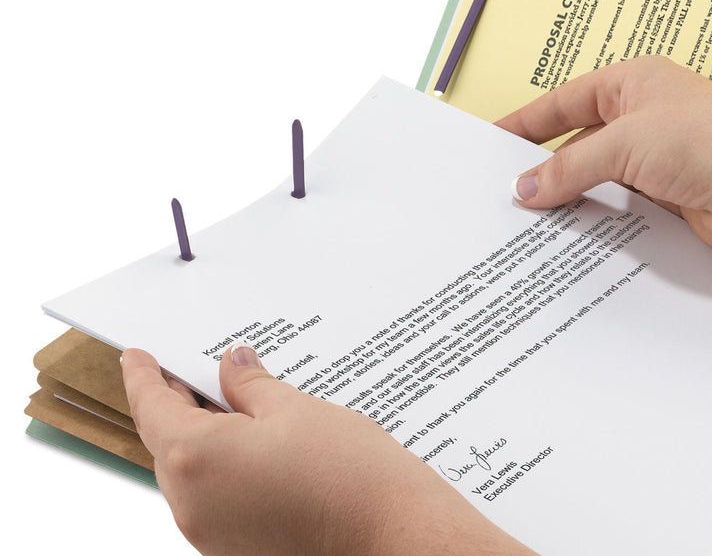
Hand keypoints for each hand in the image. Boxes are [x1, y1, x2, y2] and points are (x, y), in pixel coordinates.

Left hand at [121, 344, 537, 555]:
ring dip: (203, 434)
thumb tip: (233, 365)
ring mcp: (212, 535)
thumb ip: (251, 387)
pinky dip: (222, 463)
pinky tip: (254, 440)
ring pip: (191, 470)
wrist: (394, 538)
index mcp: (195, 459)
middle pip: (168, 441)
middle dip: (177, 402)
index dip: (142, 376)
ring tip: (233, 398)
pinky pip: (214, 495)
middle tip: (193, 368)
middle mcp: (192, 504)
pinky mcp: (237, 548)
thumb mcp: (295, 410)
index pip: (151, 407)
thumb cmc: (348, 475)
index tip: (136, 357)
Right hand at [497, 56, 711, 269]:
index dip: (526, 121)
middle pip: (576, 141)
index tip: (494, 139)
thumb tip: (527, 188)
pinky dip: (593, 214)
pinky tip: (571, 227)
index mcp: (633, 83)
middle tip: (508, 188)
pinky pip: (615, 203)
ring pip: (595, 175)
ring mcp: (656, 156)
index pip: (563, 101)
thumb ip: (569, 168)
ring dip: (569, 193)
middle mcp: (643, 116)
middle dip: (544, 166)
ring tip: (532, 213)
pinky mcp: (665, 194)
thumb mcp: (625, 144)